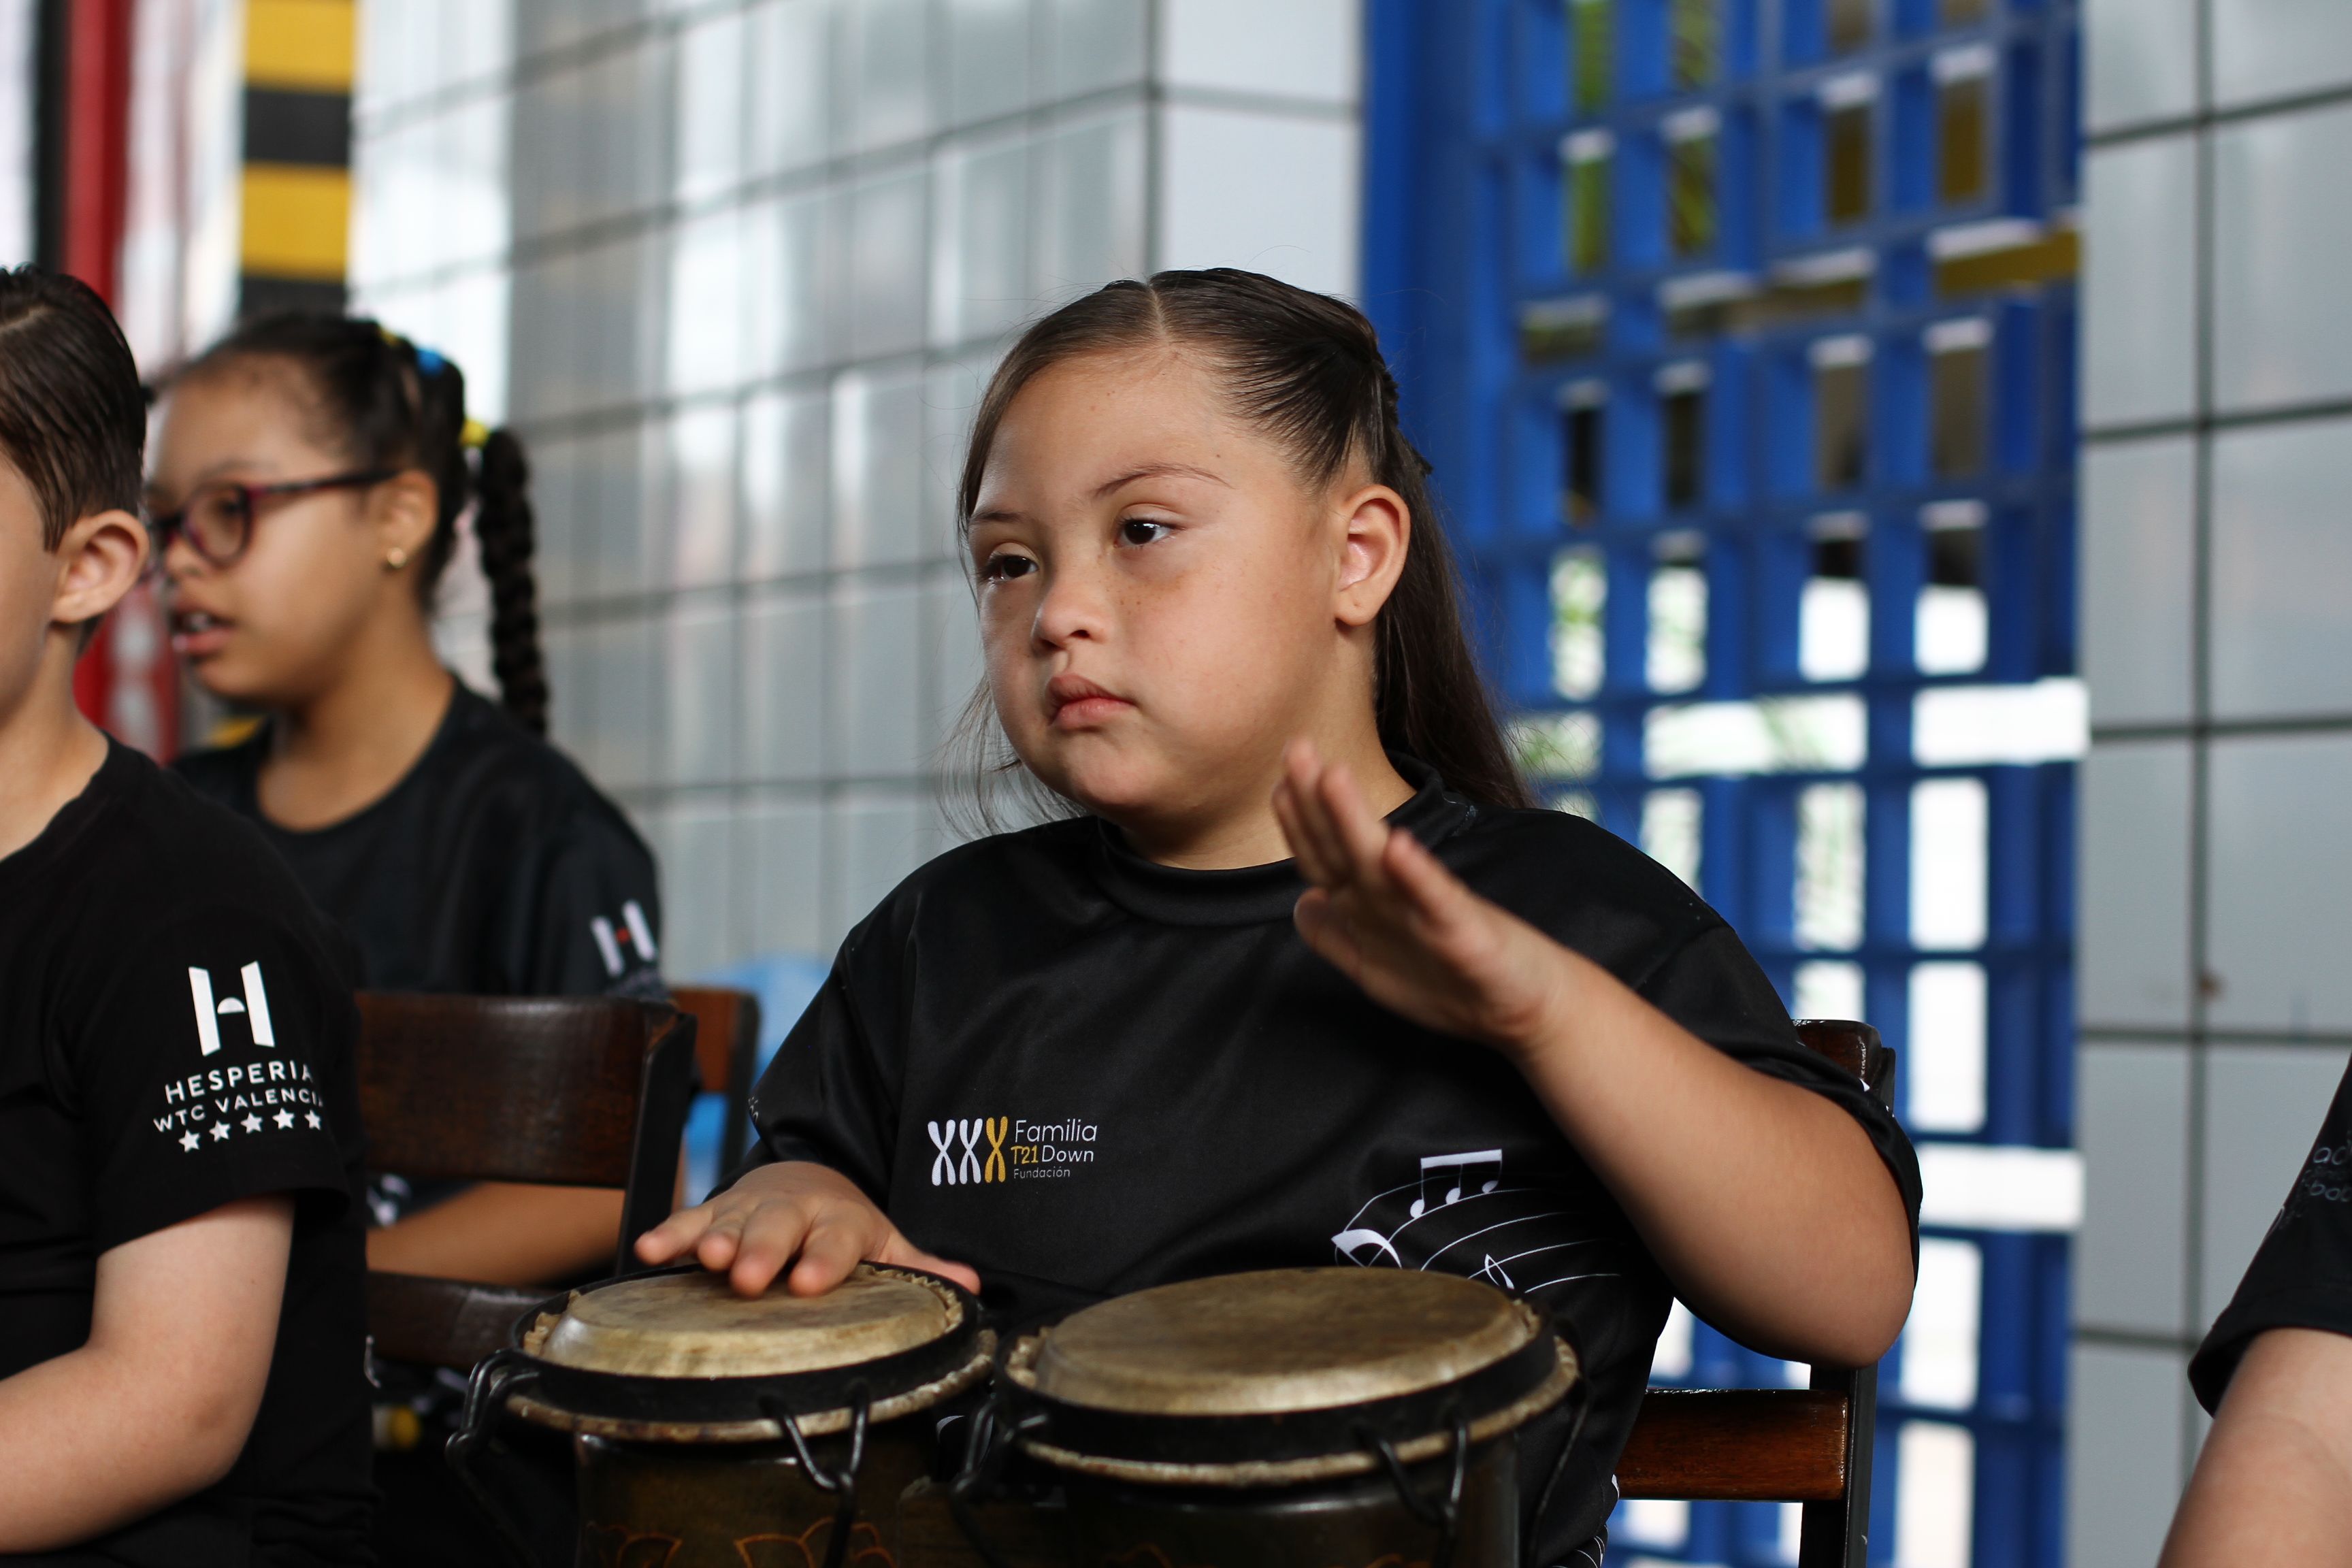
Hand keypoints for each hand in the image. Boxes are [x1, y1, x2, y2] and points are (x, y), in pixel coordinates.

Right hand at [633, 1161, 980, 1298]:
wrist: (806, 1176)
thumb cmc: (843, 1225)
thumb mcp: (884, 1240)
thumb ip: (920, 1264)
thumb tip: (973, 1286)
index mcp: (839, 1222)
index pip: (835, 1241)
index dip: (823, 1260)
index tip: (809, 1282)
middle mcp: (792, 1213)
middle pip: (776, 1230)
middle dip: (760, 1250)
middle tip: (745, 1275)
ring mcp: (749, 1211)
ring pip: (729, 1223)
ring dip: (713, 1240)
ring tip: (702, 1258)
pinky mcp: (714, 1214)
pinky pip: (687, 1221)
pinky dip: (667, 1234)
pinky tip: (647, 1251)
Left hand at [1271, 740, 1573, 1059]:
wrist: (1528, 1008)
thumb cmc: (1453, 979)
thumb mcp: (1377, 966)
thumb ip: (1336, 937)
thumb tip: (1302, 902)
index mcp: (1369, 907)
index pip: (1322, 859)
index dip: (1297, 823)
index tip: (1277, 781)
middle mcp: (1393, 901)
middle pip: (1343, 847)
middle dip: (1315, 800)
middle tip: (1296, 747)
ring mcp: (1427, 912)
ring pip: (1381, 863)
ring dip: (1355, 820)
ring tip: (1333, 776)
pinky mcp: (1463, 932)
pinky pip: (1435, 901)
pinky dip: (1415, 875)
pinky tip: (1399, 848)